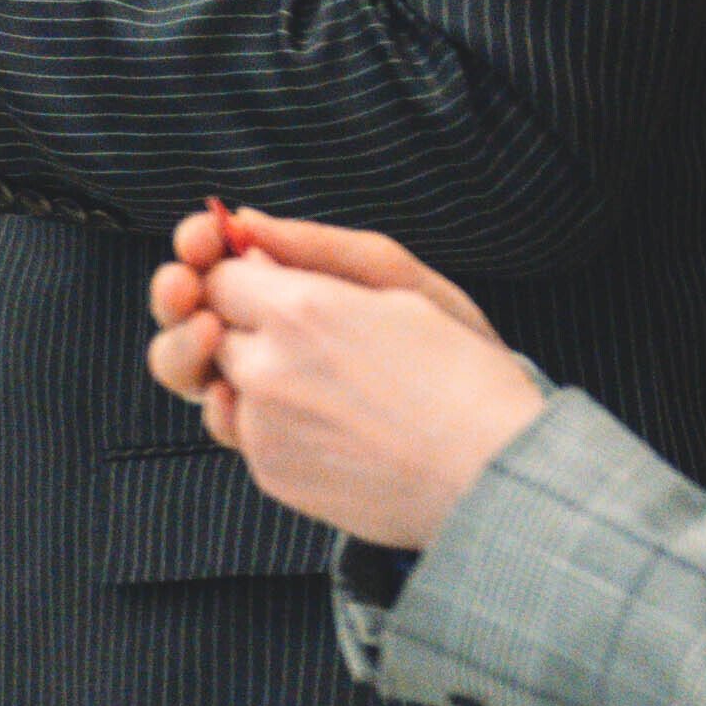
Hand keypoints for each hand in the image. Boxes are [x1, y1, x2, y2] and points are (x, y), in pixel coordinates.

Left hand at [144, 202, 536, 548]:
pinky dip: (272, 421)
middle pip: (211, 328)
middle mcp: (266, 370)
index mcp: (301, 312)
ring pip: (220, 382)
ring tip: (327, 383)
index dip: (247, 275)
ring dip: (252, 374)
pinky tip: (333, 422)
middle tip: (316, 338)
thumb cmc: (466, 373)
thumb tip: (244, 230)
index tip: (280, 283)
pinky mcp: (269, 472)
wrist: (495, 474)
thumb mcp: (406, 288)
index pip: (220, 275)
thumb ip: (313, 251)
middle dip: (244, 324)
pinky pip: (243, 431)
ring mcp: (261, 427)